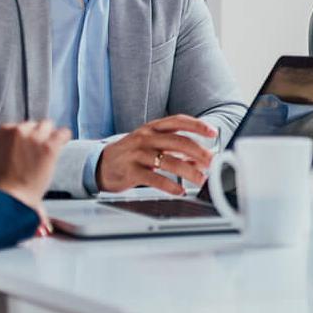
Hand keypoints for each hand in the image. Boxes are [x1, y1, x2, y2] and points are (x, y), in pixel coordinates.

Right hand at [0, 120, 70, 209]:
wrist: (9, 196)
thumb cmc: (0, 184)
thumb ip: (3, 147)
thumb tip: (12, 145)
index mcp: (3, 132)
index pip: (19, 126)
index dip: (25, 138)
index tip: (27, 147)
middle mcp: (18, 130)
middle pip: (34, 125)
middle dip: (37, 136)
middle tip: (38, 151)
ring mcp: (34, 137)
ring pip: (48, 126)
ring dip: (49, 135)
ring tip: (49, 149)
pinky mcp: (49, 146)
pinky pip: (63, 133)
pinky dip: (64, 137)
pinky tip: (62, 143)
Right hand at [96, 115, 218, 194]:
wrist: (99, 165)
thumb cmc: (131, 155)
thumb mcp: (152, 147)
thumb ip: (175, 151)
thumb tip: (200, 160)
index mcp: (152, 128)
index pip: (178, 121)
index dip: (197, 125)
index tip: (213, 132)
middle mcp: (145, 138)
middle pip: (178, 141)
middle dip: (199, 152)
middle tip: (212, 162)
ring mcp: (137, 154)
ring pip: (168, 161)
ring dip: (189, 171)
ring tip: (201, 179)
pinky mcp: (130, 171)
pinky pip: (154, 179)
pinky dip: (170, 186)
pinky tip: (180, 191)